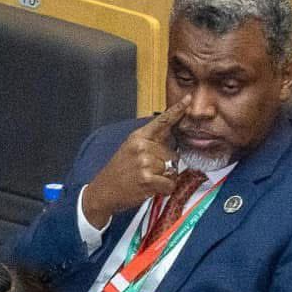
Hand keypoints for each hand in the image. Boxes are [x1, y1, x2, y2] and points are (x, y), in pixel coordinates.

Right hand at [79, 98, 188, 230]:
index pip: (162, 121)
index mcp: (138, 136)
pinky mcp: (147, 179)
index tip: (188, 99)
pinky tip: (152, 189)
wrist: (103, 192)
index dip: (177, 110)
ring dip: (165, 178)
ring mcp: (145, 162)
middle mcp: (142, 147)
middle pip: (173, 153)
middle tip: (148, 171)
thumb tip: (172, 139)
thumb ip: (150, 142)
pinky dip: (165, 189)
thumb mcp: (130, 149)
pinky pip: (170, 184)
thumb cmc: (118, 172)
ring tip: (148, 180)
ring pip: (172, 169)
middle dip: (166, 164)